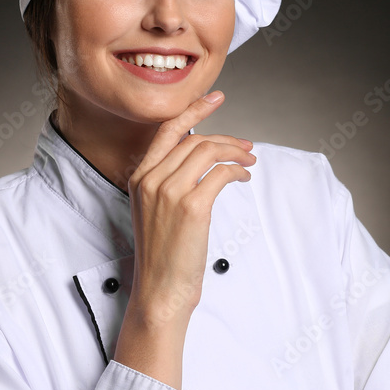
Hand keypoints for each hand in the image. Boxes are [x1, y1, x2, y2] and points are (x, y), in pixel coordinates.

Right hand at [114, 91, 254, 387]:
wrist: (160, 292)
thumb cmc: (163, 257)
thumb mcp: (158, 211)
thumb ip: (171, 182)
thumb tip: (205, 160)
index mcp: (138, 177)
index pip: (166, 130)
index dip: (193, 109)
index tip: (216, 97)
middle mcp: (150, 179)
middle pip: (194, 139)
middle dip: (226, 138)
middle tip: (248, 147)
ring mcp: (169, 192)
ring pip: (208, 151)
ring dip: (235, 152)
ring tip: (250, 162)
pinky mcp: (191, 207)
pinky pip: (221, 173)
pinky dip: (238, 171)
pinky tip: (245, 179)